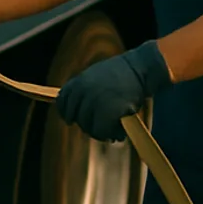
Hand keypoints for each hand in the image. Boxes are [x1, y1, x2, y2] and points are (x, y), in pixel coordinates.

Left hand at [55, 40, 173, 141]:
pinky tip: (118, 133)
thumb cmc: (121, 74)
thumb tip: (74, 115)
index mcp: (77, 82)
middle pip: (76, 118)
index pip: (63, 102)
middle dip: (87, 125)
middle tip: (99, 127)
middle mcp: (82, 92)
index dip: (67, 113)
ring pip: (88, 127)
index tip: (71, 120)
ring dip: (99, 132)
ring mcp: (94, 102)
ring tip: (111, 131)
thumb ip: (84, 92)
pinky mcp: (107, 112)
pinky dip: (110, 134)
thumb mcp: (95, 77)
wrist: (139, 69)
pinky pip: (101, 131)